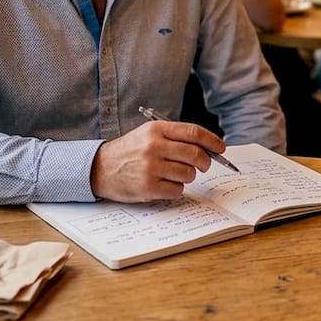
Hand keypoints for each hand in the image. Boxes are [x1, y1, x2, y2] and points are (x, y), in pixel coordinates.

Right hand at [89, 120, 227, 201]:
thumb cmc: (129, 151)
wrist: (99, 168)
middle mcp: (154, 146)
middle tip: (204, 166)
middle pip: (195, 154)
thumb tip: (207, 147)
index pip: (194, 132)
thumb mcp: (148, 134)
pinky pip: (177, 190)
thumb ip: (175, 137)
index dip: (212, 141)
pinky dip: (176, 189)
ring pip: (188, 174)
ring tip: (173, 174)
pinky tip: (164, 184)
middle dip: (205, 162)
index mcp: (156, 129)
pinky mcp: (148, 187)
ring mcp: (151, 167)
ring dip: (187, 176)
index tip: (221, 148)